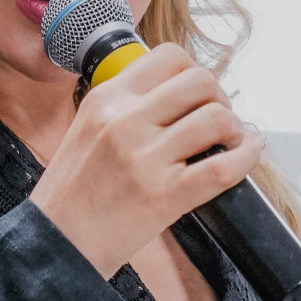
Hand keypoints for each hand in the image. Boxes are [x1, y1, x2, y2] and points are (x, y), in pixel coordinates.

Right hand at [28, 43, 260, 278]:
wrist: (55, 244)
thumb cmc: (71, 194)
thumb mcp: (86, 130)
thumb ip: (126, 107)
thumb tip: (179, 96)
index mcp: (105, 99)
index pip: (169, 56)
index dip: (194, 72)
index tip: (196, 95)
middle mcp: (124, 120)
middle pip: (200, 81)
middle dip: (219, 99)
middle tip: (217, 121)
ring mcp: (144, 157)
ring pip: (216, 118)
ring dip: (233, 129)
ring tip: (228, 144)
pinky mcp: (163, 195)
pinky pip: (223, 166)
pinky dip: (246, 158)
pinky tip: (245, 157)